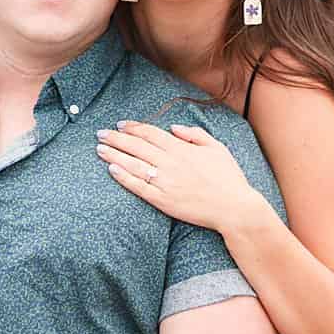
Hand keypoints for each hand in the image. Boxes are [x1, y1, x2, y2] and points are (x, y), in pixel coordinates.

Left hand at [97, 121, 264, 231]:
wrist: (233, 208)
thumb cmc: (228, 178)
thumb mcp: (217, 148)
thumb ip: (195, 134)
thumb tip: (174, 127)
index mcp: (182, 149)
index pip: (150, 133)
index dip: (134, 127)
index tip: (121, 125)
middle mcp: (169, 163)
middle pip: (136, 146)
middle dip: (116, 138)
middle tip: (101, 133)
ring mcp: (164, 182)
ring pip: (132, 164)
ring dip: (114, 155)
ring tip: (100, 149)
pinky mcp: (162, 200)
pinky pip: (137, 187)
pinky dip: (123, 177)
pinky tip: (112, 170)